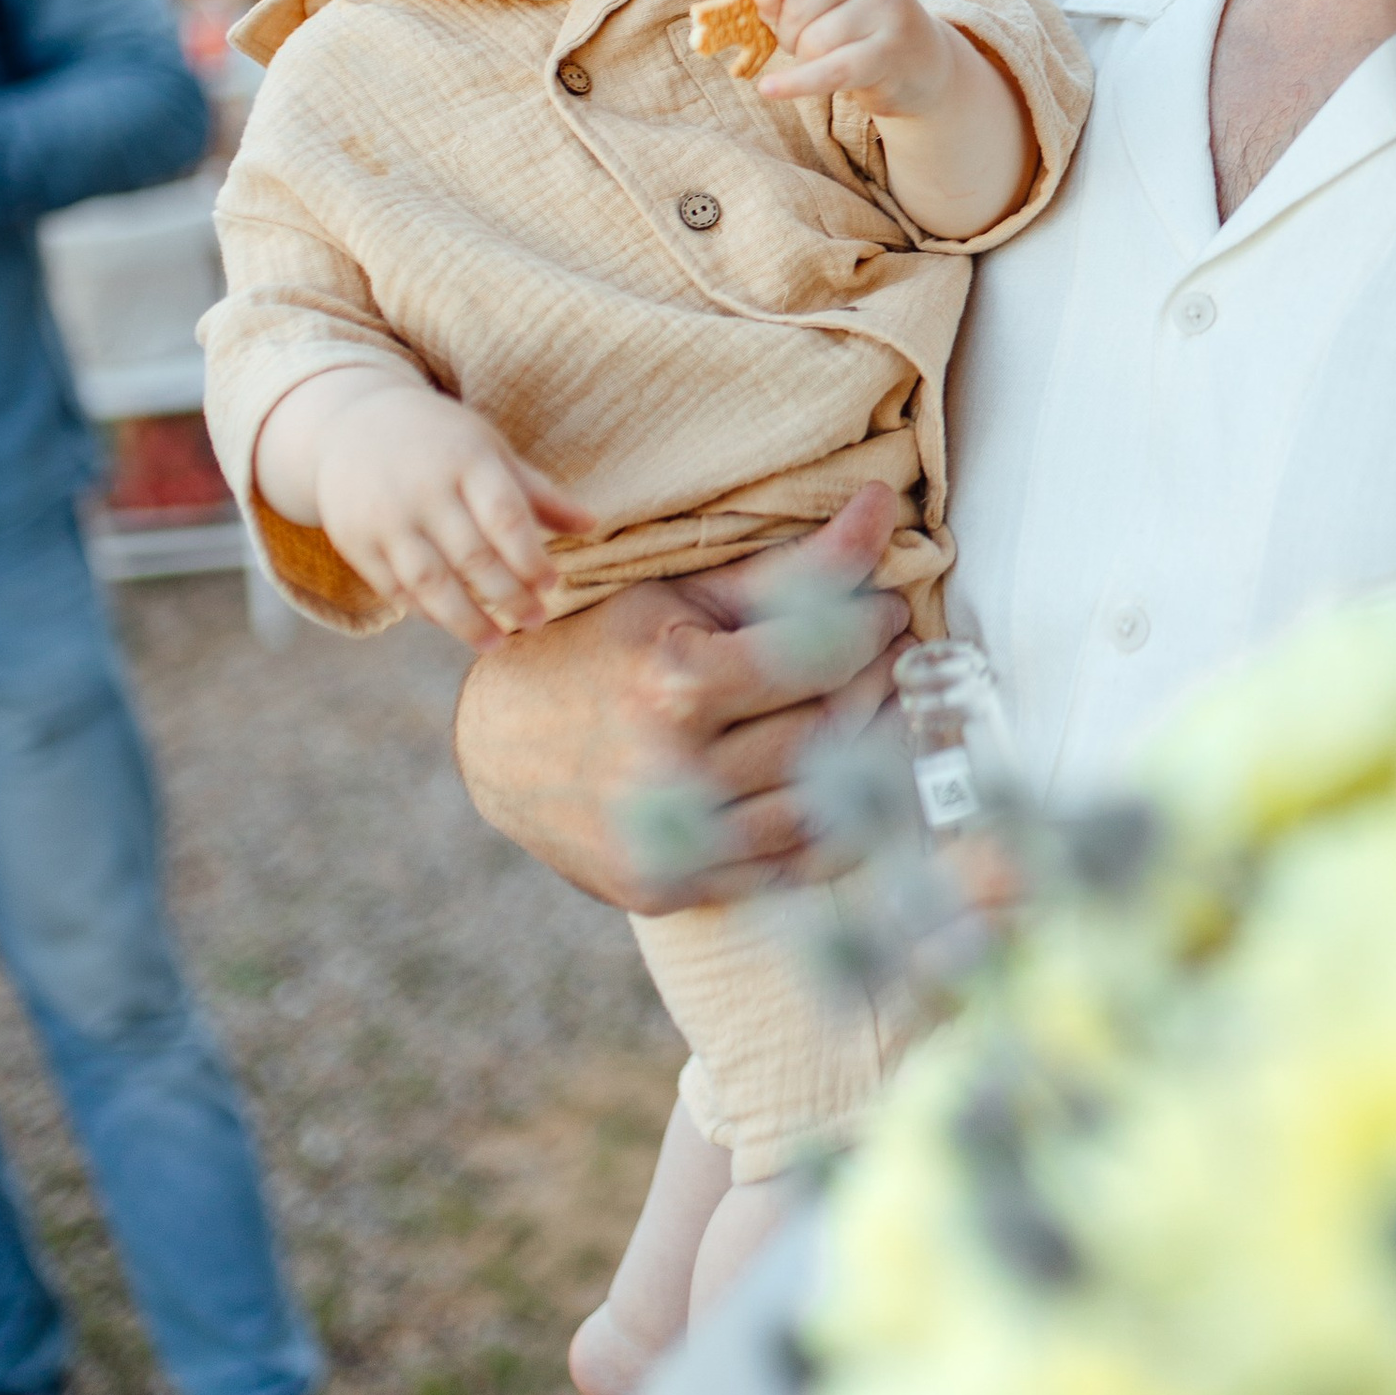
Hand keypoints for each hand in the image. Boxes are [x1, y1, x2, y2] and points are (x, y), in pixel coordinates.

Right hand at [307, 379, 589, 650]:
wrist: (351, 425)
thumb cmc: (440, 442)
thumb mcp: (489, 450)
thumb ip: (537, 492)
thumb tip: (592, 525)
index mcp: (466, 461)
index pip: (506, 518)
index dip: (531, 557)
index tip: (553, 585)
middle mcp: (424, 490)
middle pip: (472, 557)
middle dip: (508, 596)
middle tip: (536, 620)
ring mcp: (386, 518)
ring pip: (430, 582)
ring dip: (465, 620)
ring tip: (496, 643)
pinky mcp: (356, 542)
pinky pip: (395, 589)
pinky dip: (426, 613)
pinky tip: (453, 626)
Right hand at [451, 481, 911, 913]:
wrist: (498, 746)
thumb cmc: (598, 651)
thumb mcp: (679, 597)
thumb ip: (789, 566)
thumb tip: (881, 506)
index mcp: (674, 685)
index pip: (821, 657)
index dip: (871, 629)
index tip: (888, 610)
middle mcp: (674, 772)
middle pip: (825, 732)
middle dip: (878, 686)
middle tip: (898, 656)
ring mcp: (671, 842)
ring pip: (818, 807)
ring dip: (870, 758)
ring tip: (886, 714)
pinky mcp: (670, 887)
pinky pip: (786, 869)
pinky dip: (836, 831)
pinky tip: (853, 787)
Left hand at [738, 0, 968, 118]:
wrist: (922, 64)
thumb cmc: (858, 27)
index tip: (765, 7)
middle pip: (798, 5)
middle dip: (786, 33)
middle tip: (803, 42)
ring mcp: (884, 10)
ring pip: (813, 41)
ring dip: (805, 60)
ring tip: (823, 58)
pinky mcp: (889, 52)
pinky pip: (830, 69)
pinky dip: (795, 83)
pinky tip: (769, 90)